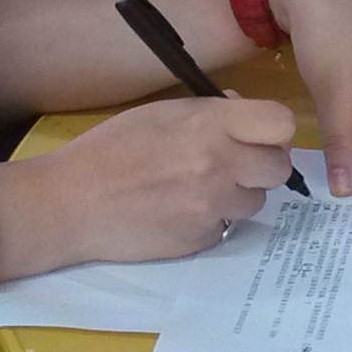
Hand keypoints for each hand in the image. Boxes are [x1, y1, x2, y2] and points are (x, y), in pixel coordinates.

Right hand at [0, 95, 298, 273]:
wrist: (70, 203)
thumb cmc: (110, 149)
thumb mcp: (160, 112)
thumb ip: (209, 111)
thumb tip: (243, 111)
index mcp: (209, 125)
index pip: (281, 124)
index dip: (273, 130)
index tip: (257, 135)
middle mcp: (219, 166)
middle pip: (279, 168)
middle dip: (261, 164)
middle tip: (234, 163)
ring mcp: (212, 207)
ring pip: (256, 200)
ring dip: (238, 194)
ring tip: (197, 187)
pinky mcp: (202, 240)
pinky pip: (227, 227)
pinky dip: (212, 219)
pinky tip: (179, 210)